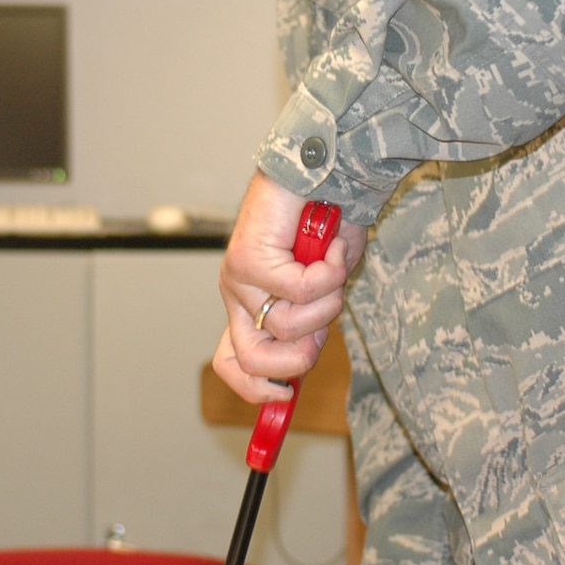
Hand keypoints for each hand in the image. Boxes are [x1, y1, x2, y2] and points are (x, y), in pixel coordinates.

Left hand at [214, 171, 366, 404]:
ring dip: (328, 300)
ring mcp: (238, 278)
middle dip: (301, 355)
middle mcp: (238, 295)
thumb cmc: (328, 227)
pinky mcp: (248, 258)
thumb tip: (304, 361)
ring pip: (288, 326)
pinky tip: (333, 244)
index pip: (231, 364)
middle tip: (327, 312)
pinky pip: (299, 290)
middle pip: (252, 360)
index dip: (254, 389)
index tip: (284, 393)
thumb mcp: (326, 288)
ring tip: (332, 262)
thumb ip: (313, 323)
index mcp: (251, 306)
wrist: (324, 171)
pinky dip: (332, 271)